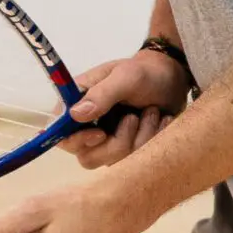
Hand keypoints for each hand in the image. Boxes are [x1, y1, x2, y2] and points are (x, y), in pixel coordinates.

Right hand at [60, 50, 190, 169]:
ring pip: (113, 161)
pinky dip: (151, 142)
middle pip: (87, 156)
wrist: (172, 79)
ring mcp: (106, 140)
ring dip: (139, 138)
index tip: (101, 134)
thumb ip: (102, 94)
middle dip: (118, 142)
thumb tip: (75, 115)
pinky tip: (160, 121)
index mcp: (78, 104)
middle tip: (134, 117)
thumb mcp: (126, 77)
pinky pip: (134, 161)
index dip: (77, 140)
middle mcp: (87, 126)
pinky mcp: (125, 149)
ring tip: (152, 112)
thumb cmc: (145, 72)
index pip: (61, 134)